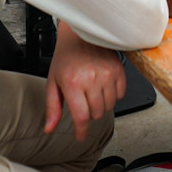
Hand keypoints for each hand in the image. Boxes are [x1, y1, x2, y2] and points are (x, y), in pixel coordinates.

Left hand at [44, 21, 126, 140]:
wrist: (81, 35)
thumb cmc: (66, 57)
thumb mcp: (53, 82)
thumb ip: (52, 107)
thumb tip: (50, 128)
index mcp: (73, 84)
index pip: (81, 117)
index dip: (81, 131)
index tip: (81, 137)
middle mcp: (91, 79)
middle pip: (96, 114)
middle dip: (89, 114)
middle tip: (83, 103)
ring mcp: (107, 74)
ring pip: (109, 106)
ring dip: (101, 106)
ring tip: (93, 93)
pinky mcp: (119, 69)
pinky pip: (121, 94)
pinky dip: (113, 96)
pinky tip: (104, 87)